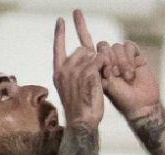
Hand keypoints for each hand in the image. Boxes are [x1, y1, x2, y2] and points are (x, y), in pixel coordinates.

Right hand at [52, 12, 104, 128]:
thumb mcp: (72, 88)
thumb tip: (84, 54)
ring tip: (102, 78)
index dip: (60, 33)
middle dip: (91, 57)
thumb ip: (74, 71)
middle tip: (98, 73)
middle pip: (80, 50)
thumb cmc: (81, 109)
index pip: (57, 47)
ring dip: (100, 63)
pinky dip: (105, 66)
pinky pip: (99, 59)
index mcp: (58, 73)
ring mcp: (73, 71)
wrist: (83, 123)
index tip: (61, 20)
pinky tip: (107, 75)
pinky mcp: (87, 73)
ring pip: (91, 54)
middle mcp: (63, 70)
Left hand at [93, 35, 159, 119]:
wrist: (142, 104)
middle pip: (103, 46)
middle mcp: (109, 62)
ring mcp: (122, 58)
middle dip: (109, 59)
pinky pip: (129, 46)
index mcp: (99, 69)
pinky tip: (133, 70)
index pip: (91, 52)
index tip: (105, 73)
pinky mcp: (136, 56)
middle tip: (115, 74)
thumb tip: (94, 54)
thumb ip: (99, 68)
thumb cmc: (122, 98)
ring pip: (116, 46)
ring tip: (127, 77)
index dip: (98, 57)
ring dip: (121, 61)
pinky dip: (130, 57)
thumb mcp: (106, 84)